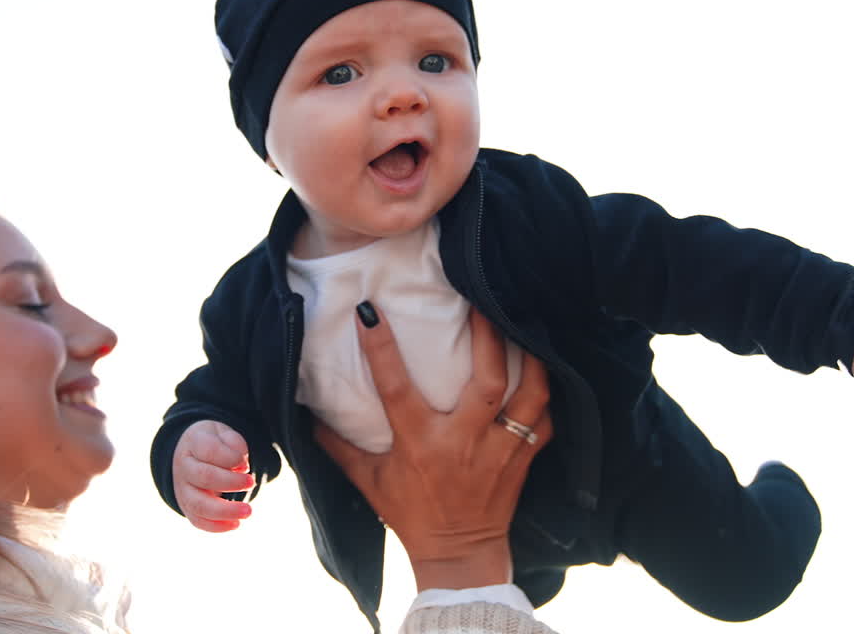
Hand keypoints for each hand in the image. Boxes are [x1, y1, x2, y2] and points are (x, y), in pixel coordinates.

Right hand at [172, 419, 255, 531]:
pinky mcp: (187, 507)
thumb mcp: (224, 434)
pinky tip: (236, 524)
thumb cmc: (213, 443)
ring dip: (225, 510)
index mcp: (193, 443)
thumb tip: (241, 465)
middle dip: (231, 482)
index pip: (209, 450)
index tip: (245, 464)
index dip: (230, 458)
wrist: (190, 454)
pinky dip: (216, 526)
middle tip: (251, 482)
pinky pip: (198, 521)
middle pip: (204, 477)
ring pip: (198, 504)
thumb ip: (234, 443)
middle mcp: (184, 467)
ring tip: (248, 511)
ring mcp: (183, 489)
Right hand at [315, 304, 552, 590]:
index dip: (380, 348)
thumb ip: (338, 446)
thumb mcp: (368, 481)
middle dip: (487, 336)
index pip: (395, 388)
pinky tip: (542, 365)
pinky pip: (546, 417)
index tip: (369, 311)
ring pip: (529, 394)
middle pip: (486, 381)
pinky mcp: (525, 458)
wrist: (459, 556)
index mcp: (420, 444)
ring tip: (521, 322)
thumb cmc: (410, 514)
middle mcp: (463, 443)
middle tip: (481, 298)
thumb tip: (306, 414)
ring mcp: (500, 450)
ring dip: (529, 357)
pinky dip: (547, 390)